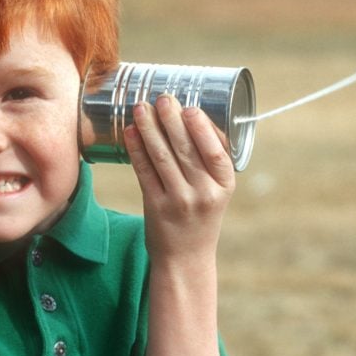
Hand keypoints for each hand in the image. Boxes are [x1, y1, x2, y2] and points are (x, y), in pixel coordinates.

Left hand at [124, 94, 234, 263]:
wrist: (186, 258)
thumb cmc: (201, 214)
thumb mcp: (217, 190)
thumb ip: (210, 159)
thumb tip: (193, 114)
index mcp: (225, 184)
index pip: (215, 151)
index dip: (201, 127)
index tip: (189, 107)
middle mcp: (204, 193)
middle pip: (186, 149)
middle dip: (171, 119)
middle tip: (161, 98)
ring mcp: (179, 201)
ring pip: (162, 157)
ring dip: (150, 129)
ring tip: (141, 108)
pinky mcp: (156, 207)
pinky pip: (144, 172)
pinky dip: (136, 149)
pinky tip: (130, 132)